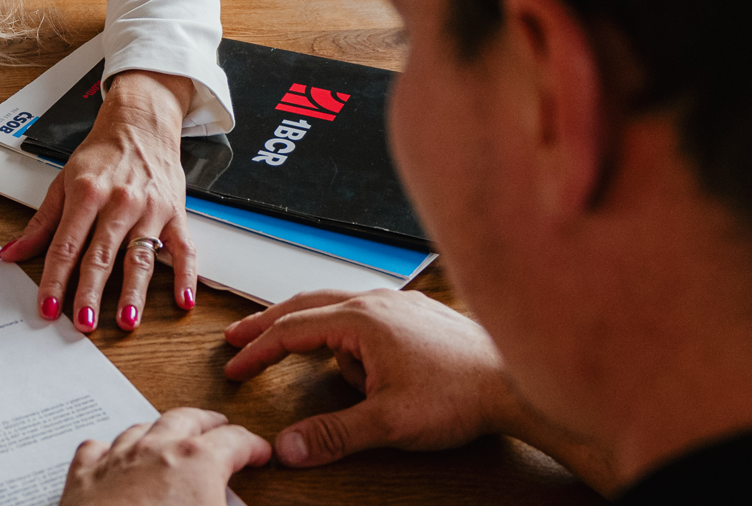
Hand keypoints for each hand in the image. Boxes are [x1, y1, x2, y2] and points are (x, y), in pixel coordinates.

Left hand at [0, 70, 197, 332]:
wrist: (141, 123)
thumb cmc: (102, 154)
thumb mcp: (63, 182)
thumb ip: (40, 224)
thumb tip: (11, 253)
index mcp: (86, 194)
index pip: (66, 246)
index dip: (54, 280)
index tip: (47, 307)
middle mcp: (119, 202)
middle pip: (101, 255)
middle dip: (90, 292)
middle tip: (82, 323)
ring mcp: (150, 209)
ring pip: (140, 257)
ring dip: (134, 292)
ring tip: (126, 320)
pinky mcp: (175, 214)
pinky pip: (184, 249)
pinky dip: (186, 276)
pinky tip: (183, 300)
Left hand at [60, 408, 271, 505]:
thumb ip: (232, 505)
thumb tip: (238, 504)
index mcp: (197, 462)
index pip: (235, 441)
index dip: (252, 446)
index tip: (258, 453)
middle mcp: (155, 450)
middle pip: (187, 419)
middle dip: (207, 422)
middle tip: (219, 427)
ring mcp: (116, 460)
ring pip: (142, 428)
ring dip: (161, 430)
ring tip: (171, 436)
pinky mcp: (84, 478)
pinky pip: (97, 449)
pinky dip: (110, 448)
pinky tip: (113, 454)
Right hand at [223, 289, 512, 466]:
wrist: (517, 382)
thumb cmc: (461, 395)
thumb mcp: (388, 423)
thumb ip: (333, 435)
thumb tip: (288, 447)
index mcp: (362, 320)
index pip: (291, 331)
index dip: (257, 351)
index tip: (234, 366)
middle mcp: (377, 303)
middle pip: (306, 306)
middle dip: (270, 325)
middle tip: (240, 338)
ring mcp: (400, 306)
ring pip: (338, 309)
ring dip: (313, 331)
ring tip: (310, 363)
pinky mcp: (418, 316)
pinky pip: (367, 316)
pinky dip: (347, 333)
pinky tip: (359, 360)